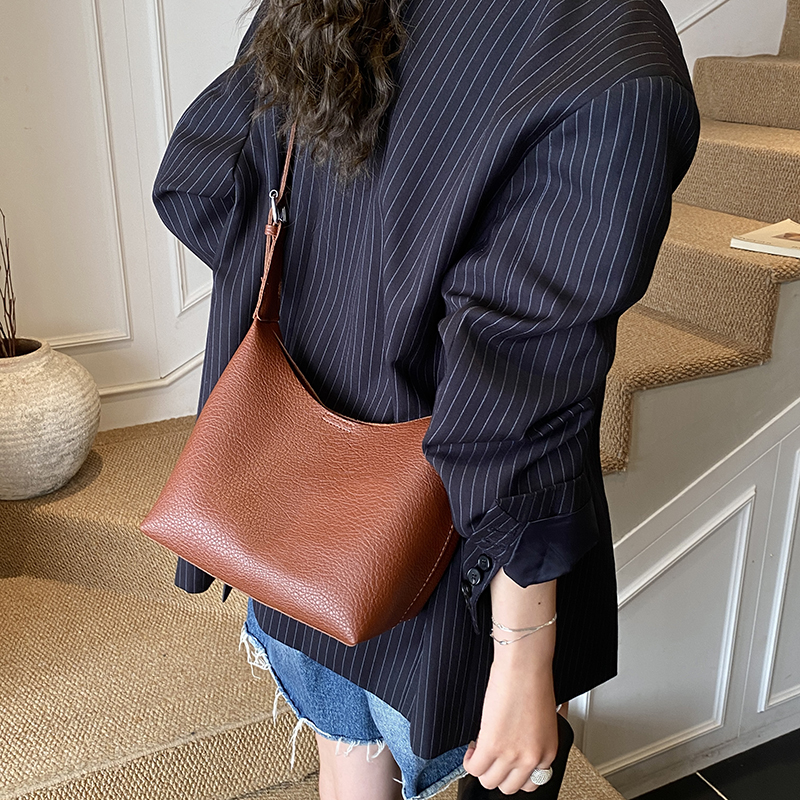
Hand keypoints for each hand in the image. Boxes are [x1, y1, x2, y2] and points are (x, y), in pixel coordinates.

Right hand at [463, 649, 558, 792]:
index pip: (529, 783)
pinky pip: (475, 768)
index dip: (512, 772)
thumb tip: (525, 741)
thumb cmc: (535, 681)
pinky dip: (470, 761)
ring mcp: (512, 755)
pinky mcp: (492, 746)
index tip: (505, 763)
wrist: (524, 666)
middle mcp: (532, 758)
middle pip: (509, 787)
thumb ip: (537, 738)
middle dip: (497, 774)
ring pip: (490, 782)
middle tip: (491, 759)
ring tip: (480, 751)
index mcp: (548, 752)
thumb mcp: (546, 718)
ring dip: (482, 768)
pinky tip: (472, 747)